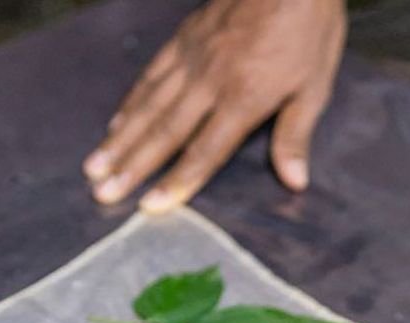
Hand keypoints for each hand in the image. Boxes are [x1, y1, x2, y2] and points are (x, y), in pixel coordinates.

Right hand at [83, 0, 345, 211]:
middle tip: (102, 193)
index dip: (178, 180)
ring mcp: (192, 57)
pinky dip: (130, 102)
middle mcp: (210, 81)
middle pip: (165, 131)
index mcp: (244, 97)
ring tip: (94, 166)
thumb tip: (295, 181)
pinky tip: (116, 123)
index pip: (205, 150)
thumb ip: (295, 134)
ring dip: (120, 139)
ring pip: (149, 105)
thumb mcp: (315, 85)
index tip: (150, 206)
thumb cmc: (308, 28)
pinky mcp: (184, 38)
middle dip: (132, 166)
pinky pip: (151, 75)